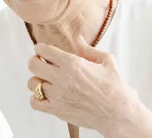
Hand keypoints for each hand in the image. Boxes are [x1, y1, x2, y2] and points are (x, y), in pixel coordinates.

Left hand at [27, 37, 143, 134]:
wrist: (119, 114)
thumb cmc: (115, 88)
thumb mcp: (106, 62)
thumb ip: (87, 49)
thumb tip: (77, 37)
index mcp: (73, 63)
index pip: (43, 50)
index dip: (40, 48)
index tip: (42, 50)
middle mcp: (63, 78)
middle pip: (32, 64)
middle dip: (35, 61)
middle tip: (41, 63)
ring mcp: (59, 95)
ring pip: (32, 83)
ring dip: (37, 80)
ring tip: (46, 81)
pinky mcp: (57, 110)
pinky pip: (34, 102)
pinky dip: (36, 98)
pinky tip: (46, 95)